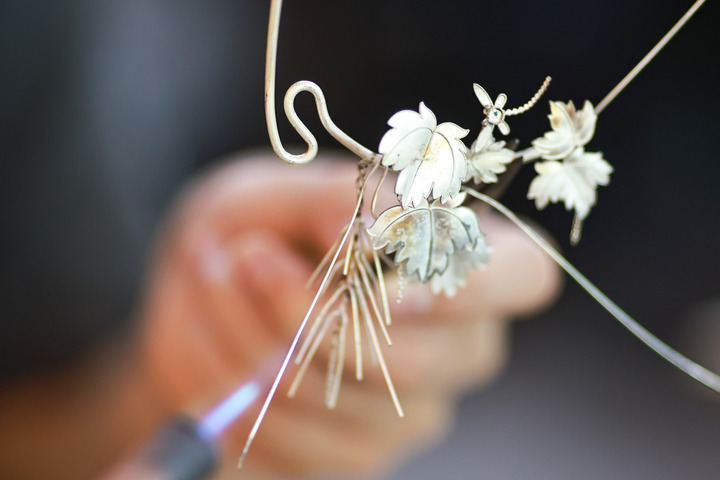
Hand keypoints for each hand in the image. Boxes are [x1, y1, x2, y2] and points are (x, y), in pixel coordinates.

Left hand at [139, 152, 560, 478]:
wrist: (209, 299)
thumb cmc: (259, 230)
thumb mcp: (280, 192)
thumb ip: (325, 198)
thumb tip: (358, 229)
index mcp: (461, 260)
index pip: (525, 276)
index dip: (472, 282)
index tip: (384, 273)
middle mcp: (456, 339)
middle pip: (425, 358)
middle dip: (318, 313)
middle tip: (251, 258)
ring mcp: (413, 405)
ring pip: (349, 395)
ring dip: (260, 339)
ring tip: (221, 285)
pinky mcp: (359, 450)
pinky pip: (301, 434)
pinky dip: (244, 387)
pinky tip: (231, 349)